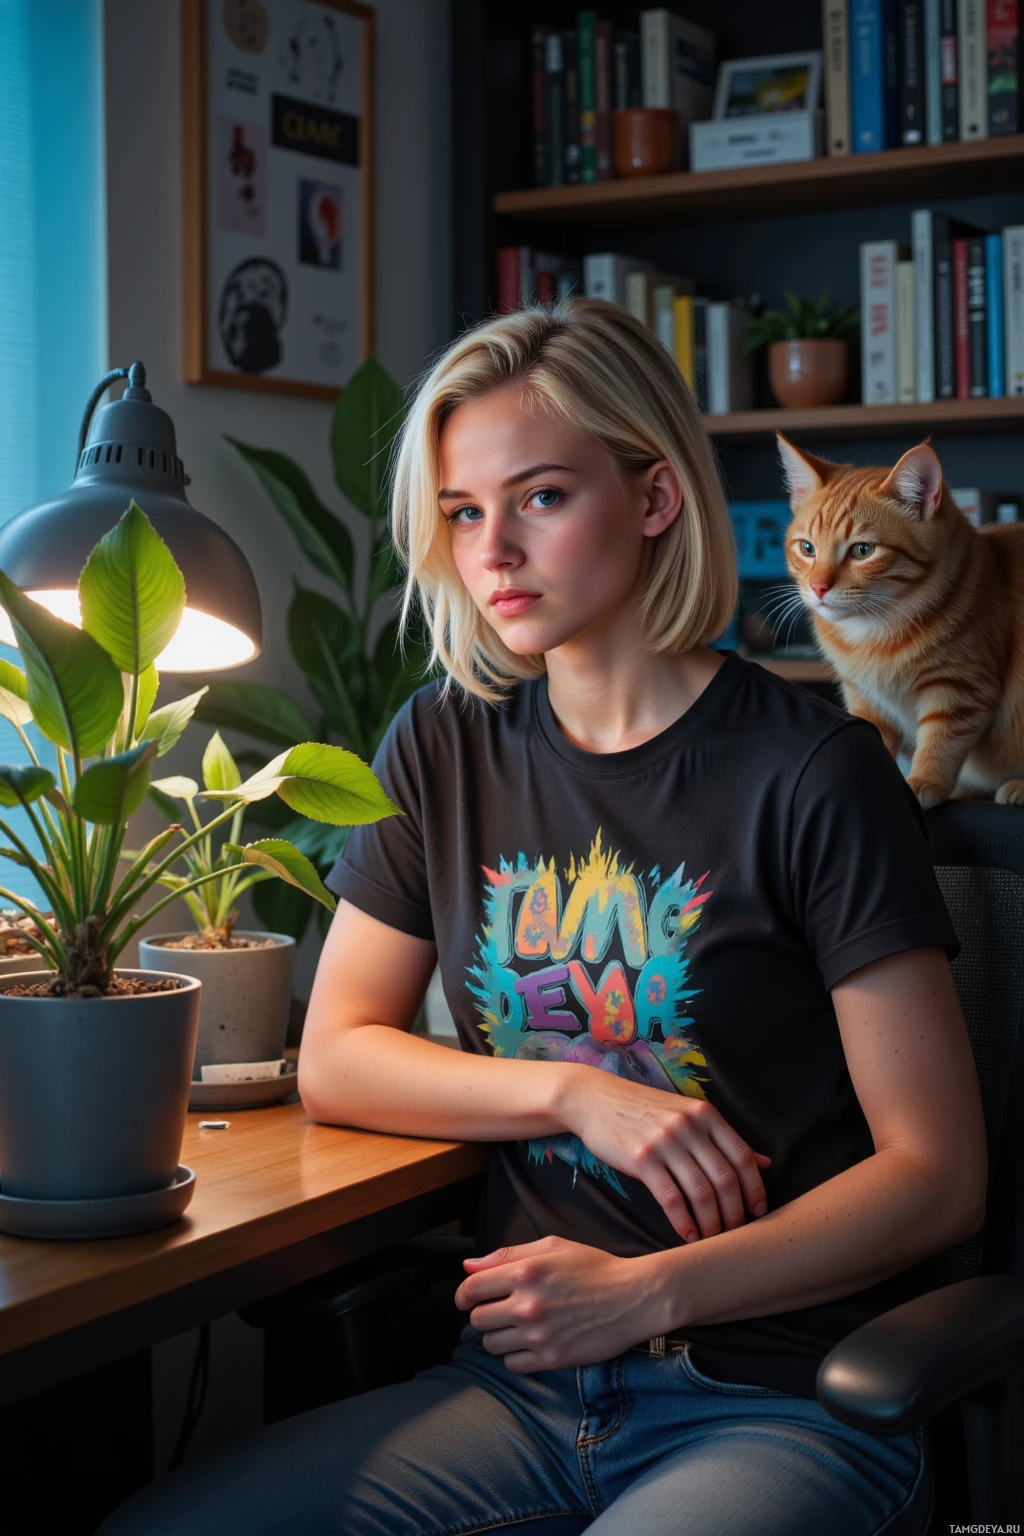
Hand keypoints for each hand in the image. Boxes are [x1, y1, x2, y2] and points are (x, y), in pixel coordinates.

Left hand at [455, 1235, 666, 1371]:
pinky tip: (529, 1342)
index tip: (467, 1298)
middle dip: (483, 1313)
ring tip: (515, 1326)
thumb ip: (508, 1254)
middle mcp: (528, 1305)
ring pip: (491, 1344)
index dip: (463, 1294)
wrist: (634, 1297)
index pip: (472, 1288)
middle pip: (478, 1318)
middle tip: (498, 1310)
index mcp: (525, 1272)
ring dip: (497, 1335)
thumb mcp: (552, 1247)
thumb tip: (469, 1265)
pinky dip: (515, 1355)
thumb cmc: (595, 1267)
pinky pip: (513, 1364)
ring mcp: (539, 1334)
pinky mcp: (552, 1358)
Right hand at [560, 1066, 770, 1242]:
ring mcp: (666, 1142)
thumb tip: (766, 1162)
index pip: (743, 1156)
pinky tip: (688, 1236)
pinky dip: (684, 1222)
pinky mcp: (642, 1159)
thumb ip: (723, 1138)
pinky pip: (671, 1199)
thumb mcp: (687, 1113)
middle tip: (736, 1233)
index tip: (759, 1212)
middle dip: (735, 1213)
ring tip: (713, 1239)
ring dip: (711, 1223)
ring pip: (701, 1192)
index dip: (755, 1188)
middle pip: (725, 1179)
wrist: (594, 1099)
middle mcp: (689, 1126)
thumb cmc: (643, 1109)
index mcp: (705, 1114)